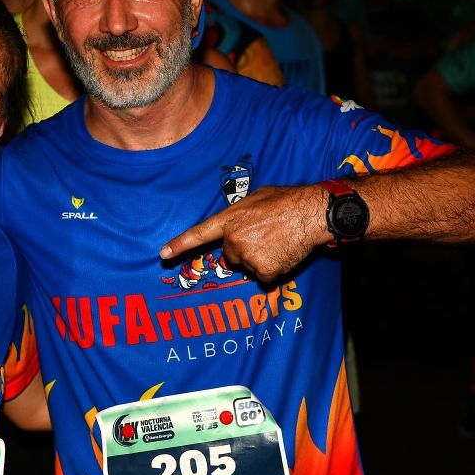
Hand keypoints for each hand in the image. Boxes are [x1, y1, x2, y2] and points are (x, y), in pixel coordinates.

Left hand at [159, 185, 322, 283]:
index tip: (163, 255)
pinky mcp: (263, 270)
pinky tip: (284, 252)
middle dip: (244, 249)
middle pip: (231, 255)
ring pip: (248, 265)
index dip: (180, 245)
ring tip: (278, 241)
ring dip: (261, 258)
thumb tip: (242, 221)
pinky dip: (273, 268)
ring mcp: (248, 256)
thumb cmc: (287, 201)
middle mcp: (234, 240)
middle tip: (265, 236)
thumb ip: (242, 214)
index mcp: (230, 219)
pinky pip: (264, 276)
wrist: (311, 213)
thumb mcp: (257, 198)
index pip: (199, 234)